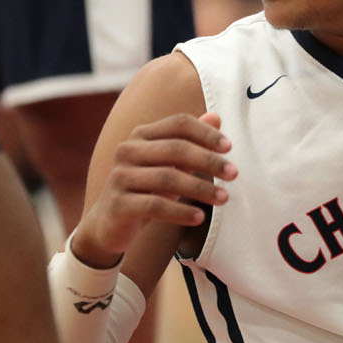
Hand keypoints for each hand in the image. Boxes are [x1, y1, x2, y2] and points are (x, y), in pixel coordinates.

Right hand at [72, 112, 235, 266]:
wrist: (108, 225)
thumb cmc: (145, 189)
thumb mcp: (169, 165)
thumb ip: (190, 141)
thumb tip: (216, 117)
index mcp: (141, 136)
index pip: (178, 124)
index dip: (205, 133)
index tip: (229, 147)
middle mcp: (127, 150)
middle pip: (175, 148)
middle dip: (208, 161)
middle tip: (234, 173)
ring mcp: (120, 177)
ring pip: (167, 178)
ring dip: (200, 188)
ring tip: (224, 198)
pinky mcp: (118, 204)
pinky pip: (154, 206)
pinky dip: (180, 211)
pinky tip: (199, 217)